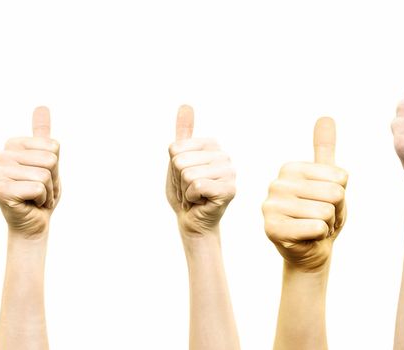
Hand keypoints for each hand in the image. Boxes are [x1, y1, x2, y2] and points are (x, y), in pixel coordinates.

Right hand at [0, 106, 59, 236]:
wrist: (34, 222)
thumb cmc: (41, 192)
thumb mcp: (48, 161)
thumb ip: (42, 135)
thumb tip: (42, 106)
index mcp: (13, 144)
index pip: (53, 146)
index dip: (56, 165)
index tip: (44, 175)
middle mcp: (1, 155)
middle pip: (50, 159)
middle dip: (53, 179)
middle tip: (40, 189)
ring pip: (44, 174)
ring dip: (48, 191)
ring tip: (36, 196)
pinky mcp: (0, 190)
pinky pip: (38, 188)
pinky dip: (42, 199)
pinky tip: (30, 203)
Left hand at [166, 105, 235, 235]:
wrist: (191, 219)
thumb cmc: (184, 190)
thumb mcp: (178, 159)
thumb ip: (183, 133)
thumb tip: (186, 105)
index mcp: (213, 145)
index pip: (175, 148)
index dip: (173, 166)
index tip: (183, 176)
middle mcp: (224, 156)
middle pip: (180, 162)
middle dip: (178, 180)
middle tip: (189, 189)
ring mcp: (230, 173)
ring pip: (188, 175)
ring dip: (185, 191)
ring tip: (195, 195)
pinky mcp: (230, 190)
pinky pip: (196, 186)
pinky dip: (192, 198)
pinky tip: (201, 202)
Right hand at [263, 117, 347, 270]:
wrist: (312, 250)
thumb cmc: (323, 214)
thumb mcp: (330, 180)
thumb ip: (325, 149)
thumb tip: (325, 116)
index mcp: (290, 168)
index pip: (340, 177)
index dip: (341, 194)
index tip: (326, 202)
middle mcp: (276, 183)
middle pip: (334, 194)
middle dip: (335, 211)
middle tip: (322, 218)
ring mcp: (270, 206)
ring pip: (326, 211)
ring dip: (327, 225)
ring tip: (314, 227)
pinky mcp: (271, 229)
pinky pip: (316, 228)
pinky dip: (319, 236)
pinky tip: (308, 238)